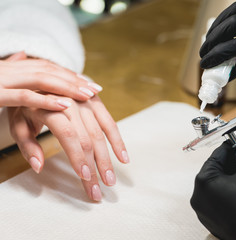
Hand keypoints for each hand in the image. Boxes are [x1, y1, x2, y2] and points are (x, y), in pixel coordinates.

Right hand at [0, 52, 101, 109]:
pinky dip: (46, 100)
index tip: (86, 83)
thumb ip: (12, 67)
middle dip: (74, 80)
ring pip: (41, 80)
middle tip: (95, 90)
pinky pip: (24, 97)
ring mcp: (3, 81)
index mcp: (11, 68)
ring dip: (68, 87)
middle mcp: (9, 71)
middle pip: (48, 71)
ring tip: (88, 96)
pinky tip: (66, 105)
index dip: (67, 74)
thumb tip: (23, 54)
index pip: (45, 67)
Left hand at [7, 95, 127, 200]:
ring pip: (101, 133)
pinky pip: (110, 122)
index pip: (69, 135)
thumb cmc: (28, 104)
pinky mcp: (96, 101)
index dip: (78, 156)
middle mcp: (72, 102)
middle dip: (95, 166)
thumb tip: (38, 167)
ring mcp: (87, 101)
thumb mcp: (18, 122)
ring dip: (108, 158)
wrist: (43, 77)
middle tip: (100, 189)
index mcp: (51, 107)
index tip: (84, 177)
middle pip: (88, 138)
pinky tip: (123, 157)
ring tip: (111, 179)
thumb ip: (28, 145)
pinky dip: (117, 141)